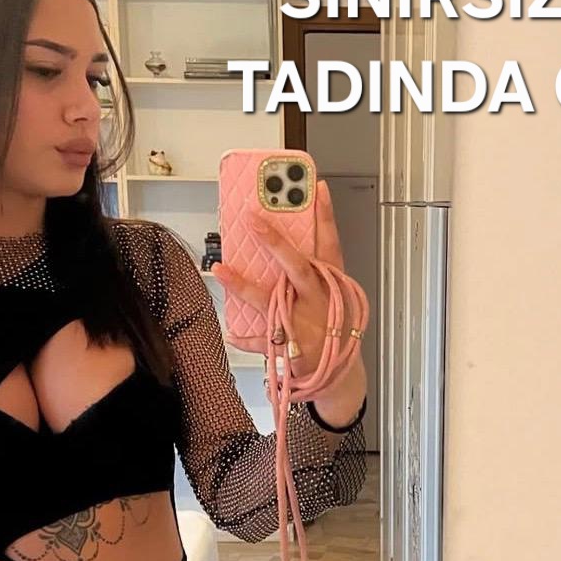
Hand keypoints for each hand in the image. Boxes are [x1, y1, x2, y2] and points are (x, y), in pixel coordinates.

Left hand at [209, 178, 364, 372]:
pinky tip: (231, 331)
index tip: (316, 188)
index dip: (325, 215)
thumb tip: (275, 239)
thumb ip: (309, 269)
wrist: (339, 373)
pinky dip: (245, 337)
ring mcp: (304, 323)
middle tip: (253, 220)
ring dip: (243, 285)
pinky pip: (263, 340)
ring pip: (270, 301)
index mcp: (329, 283)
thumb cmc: (329, 325)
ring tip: (221, 269)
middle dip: (275, 243)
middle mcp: (317, 299)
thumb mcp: (328, 294)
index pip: (330, 244)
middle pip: (297, 266)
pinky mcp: (291, 347)